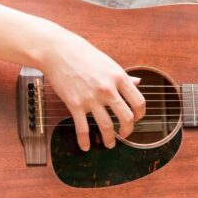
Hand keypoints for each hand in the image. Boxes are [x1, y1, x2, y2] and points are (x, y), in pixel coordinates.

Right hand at [41, 30, 145, 150]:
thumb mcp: (108, 63)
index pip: (138, 101)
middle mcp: (107, 89)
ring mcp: (91, 98)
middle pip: (126, 118)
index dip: (140, 114)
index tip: (136, 119)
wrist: (58, 51)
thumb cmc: (83, 54)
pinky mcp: (75, 104)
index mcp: (119, 77)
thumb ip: (124, 76)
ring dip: (110, 139)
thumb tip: (138, 82)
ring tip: (110, 144)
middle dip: (128, 130)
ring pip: (106, 126)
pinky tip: (86, 147)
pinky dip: (84, 141)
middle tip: (125, 134)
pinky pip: (82, 128)